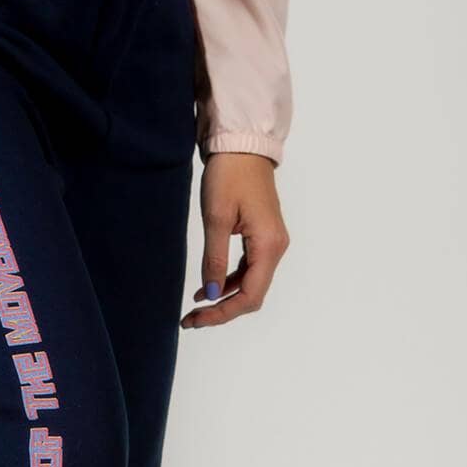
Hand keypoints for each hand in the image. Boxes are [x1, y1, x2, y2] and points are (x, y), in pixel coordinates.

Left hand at [180, 153, 288, 329]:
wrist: (242, 146)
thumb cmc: (230, 175)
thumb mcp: (216, 218)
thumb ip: (214, 259)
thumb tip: (210, 294)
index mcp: (269, 245)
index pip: (250, 295)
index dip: (223, 313)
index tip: (196, 319)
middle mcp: (276, 248)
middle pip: (252, 294)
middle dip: (222, 310)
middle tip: (191, 319)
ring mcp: (271, 243)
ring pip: (250, 284)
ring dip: (224, 298)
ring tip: (195, 307)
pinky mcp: (262, 237)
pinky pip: (248, 269)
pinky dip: (228, 281)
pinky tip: (207, 286)